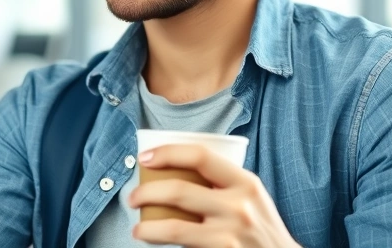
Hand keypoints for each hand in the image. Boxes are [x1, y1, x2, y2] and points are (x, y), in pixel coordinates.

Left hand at [129, 144, 299, 247]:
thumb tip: (174, 165)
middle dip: (145, 192)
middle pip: (178, 190)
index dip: (167, 152)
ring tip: (137, 228)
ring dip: (146, 226)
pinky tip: (150, 240)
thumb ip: (223, 181)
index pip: (200, 155)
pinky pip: (181, 246)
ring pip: (174, 227)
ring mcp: (231, 234)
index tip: (144, 158)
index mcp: (245, 182)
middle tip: (133, 197)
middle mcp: (239, 206)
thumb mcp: (250, 196)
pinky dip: (159, 241)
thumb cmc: (258, 225)